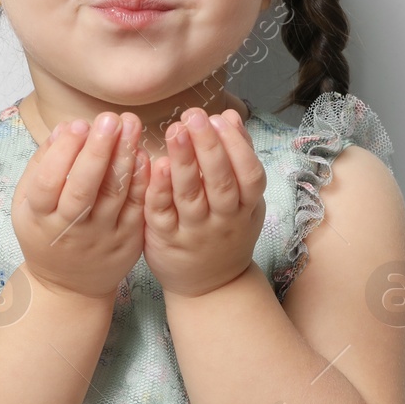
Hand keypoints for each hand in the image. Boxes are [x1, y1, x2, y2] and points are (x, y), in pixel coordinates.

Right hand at [12, 112, 149, 301]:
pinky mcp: (128, 240)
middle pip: (83, 190)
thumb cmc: (46, 231)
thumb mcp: (28, 203)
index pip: (48, 184)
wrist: (69, 286)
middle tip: (110, 119)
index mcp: (39, 218)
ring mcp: (102, 237)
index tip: (77, 124)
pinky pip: (136, 208)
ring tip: (131, 124)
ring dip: (124, 157)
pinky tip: (143, 154)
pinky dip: (141, 181)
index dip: (62, 154)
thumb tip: (64, 128)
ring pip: (114, 196)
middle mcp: (70, 229)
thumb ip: (43, 165)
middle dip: (98, 152)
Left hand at [143, 108, 266, 298]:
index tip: (220, 119)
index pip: (249, 174)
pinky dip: (159, 189)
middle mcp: (223, 220)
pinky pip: (162, 213)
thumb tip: (229, 116)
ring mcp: (194, 232)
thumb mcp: (244, 199)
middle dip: (209, 147)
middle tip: (194, 116)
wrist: (210, 287)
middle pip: (221, 183)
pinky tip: (155, 165)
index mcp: (246, 207)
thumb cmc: (225, 231)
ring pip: (190, 196)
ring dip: (184, 162)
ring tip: (175, 130)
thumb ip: (236, 156)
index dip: (237, 146)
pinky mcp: (165, 240)